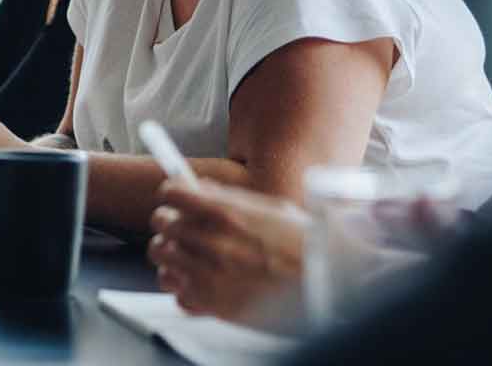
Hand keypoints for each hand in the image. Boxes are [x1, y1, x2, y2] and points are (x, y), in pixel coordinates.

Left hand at [148, 179, 309, 329]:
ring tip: (189, 256)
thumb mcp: (273, 209)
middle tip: (184, 228)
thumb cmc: (307, 247)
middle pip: (162, 222)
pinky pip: (175, 291)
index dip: (172, 194)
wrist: (330, 288)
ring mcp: (208, 274)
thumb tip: (198, 187)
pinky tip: (201, 283)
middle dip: (171, 222)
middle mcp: (212, 242)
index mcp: (227, 213)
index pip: (171, 193)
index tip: (176, 199)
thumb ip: (230, 198)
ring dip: (171, 254)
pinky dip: (184, 288)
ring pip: (161, 256)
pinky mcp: (211, 305)